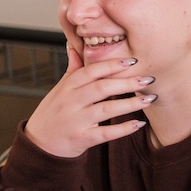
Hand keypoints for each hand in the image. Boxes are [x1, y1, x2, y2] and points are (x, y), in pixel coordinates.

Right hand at [24, 45, 154, 158]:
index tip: (133, 60)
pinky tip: (139, 123)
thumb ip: (72, 70)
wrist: (40, 144)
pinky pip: (106, 133)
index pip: (90, 71)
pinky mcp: (82, 138)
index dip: (111, 65)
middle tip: (149, 78)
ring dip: (130, 104)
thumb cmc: (54, 113)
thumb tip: (74, 46)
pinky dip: (123, 128)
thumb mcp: (60, 90)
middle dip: (126, 82)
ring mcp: (76, 121)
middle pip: (101, 88)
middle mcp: (71, 102)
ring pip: (106, 109)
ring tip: (150, 99)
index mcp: (67, 87)